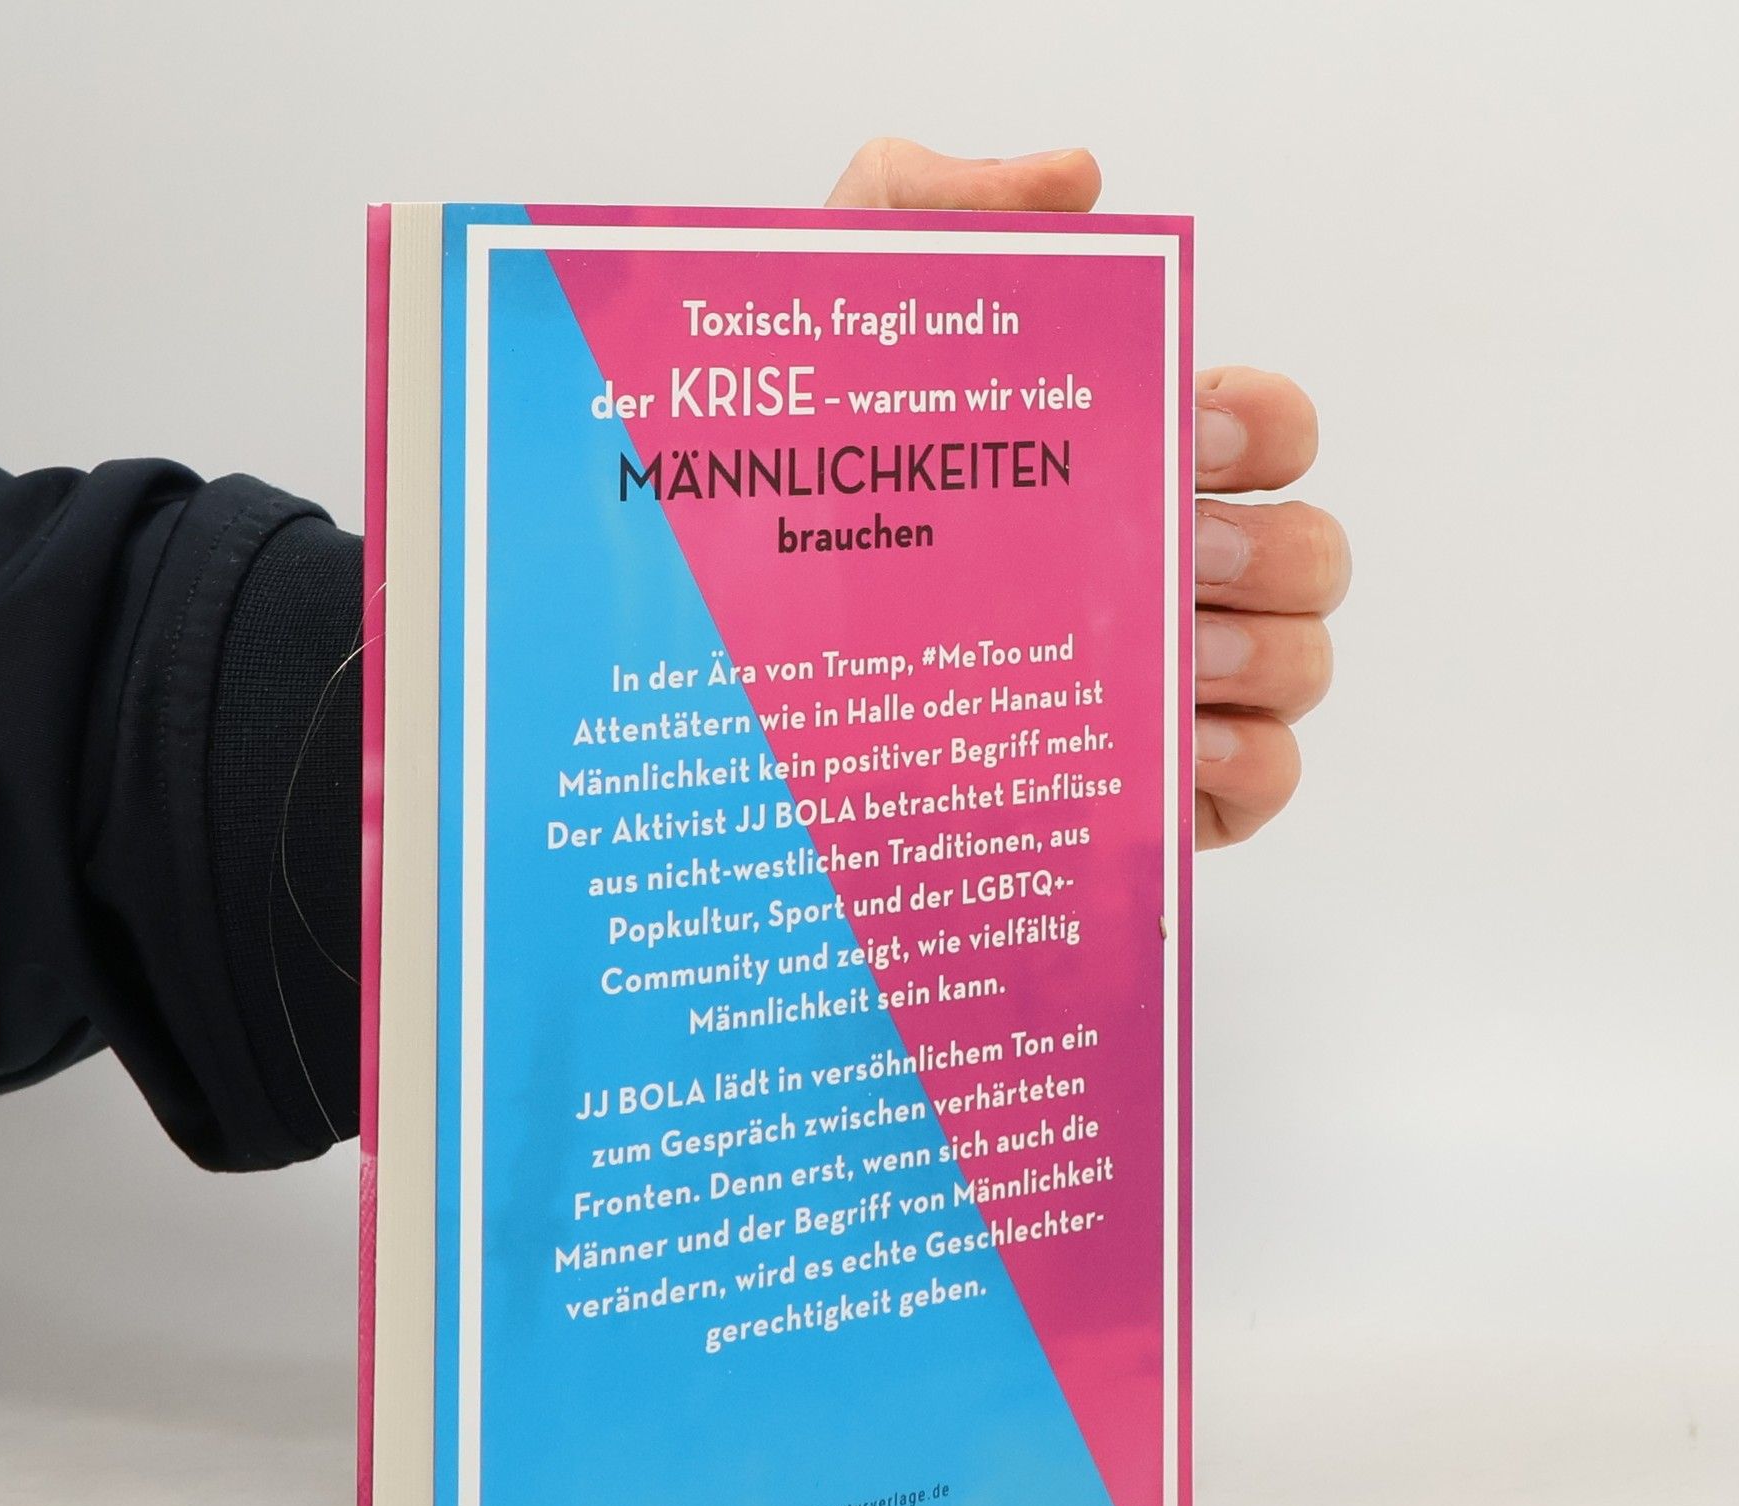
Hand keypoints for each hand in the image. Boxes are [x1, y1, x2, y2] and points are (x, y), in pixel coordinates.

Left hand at [827, 138, 1347, 847]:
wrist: (726, 672)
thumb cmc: (794, 502)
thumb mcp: (827, 330)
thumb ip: (927, 209)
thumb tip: (1076, 180)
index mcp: (1129, 474)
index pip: (1272, 431)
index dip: (1264, 425)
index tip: (1187, 434)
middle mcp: (1174, 579)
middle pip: (1311, 554)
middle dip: (1261, 550)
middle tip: (1168, 557)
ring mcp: (1180, 691)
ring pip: (1304, 664)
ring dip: (1257, 656)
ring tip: (1160, 661)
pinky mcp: (1162, 794)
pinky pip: (1269, 778)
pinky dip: (1248, 760)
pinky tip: (1169, 744)